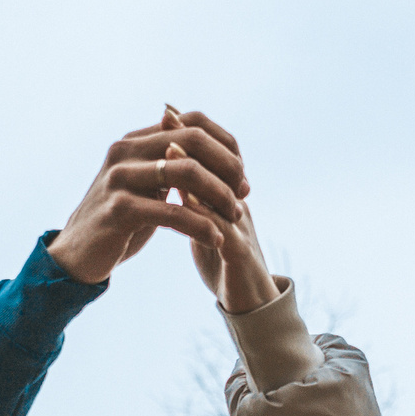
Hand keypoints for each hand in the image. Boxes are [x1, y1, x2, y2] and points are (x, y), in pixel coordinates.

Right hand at [45, 109, 251, 284]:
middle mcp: (125, 151)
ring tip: (235, 216)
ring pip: (187, 172)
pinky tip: (216, 239)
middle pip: (193, 140)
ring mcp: (119, 178)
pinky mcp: (119, 210)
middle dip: (227, 167)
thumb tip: (199, 138)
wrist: (77, 255)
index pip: (193, 123)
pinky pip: (173, 212)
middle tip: (243, 194)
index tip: (242, 176)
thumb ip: (169, 162)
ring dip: (219, 195)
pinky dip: (201, 226)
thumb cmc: (118, 221)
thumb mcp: (145, 186)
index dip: (226, 146)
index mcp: (135, 141)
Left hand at [167, 110, 277, 313]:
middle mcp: (236, 206)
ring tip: (168, 152)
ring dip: (194, 169)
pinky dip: (202, 213)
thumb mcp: (204, 224)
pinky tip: (182, 203)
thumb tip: (172, 172)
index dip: (192, 135)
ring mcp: (240, 229)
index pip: (214, 158)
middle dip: (192, 141)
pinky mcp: (239, 255)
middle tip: (167, 118)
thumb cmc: (223, 261)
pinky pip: (222, 230)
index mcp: (227, 197)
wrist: (249, 302)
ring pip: (220, 192)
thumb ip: (191, 199)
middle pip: (219, 165)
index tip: (166, 113)